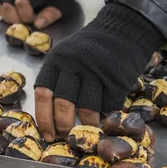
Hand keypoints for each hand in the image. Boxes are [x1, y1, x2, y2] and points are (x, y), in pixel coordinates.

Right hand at [0, 0, 79, 28]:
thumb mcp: (62, 6)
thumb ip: (50, 16)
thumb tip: (37, 25)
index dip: (25, 13)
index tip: (33, 19)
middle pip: (8, 2)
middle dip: (14, 17)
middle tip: (24, 22)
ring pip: (0, 2)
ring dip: (6, 15)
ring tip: (18, 19)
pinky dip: (1, 11)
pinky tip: (12, 14)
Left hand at [34, 4, 165, 140]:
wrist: (123, 28)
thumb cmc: (91, 47)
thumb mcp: (67, 55)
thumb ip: (58, 78)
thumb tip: (51, 116)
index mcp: (56, 60)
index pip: (43, 95)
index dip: (44, 119)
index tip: (48, 135)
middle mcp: (73, 66)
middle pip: (63, 106)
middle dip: (64, 128)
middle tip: (67, 138)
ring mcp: (96, 72)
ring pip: (87, 110)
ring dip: (87, 126)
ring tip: (87, 132)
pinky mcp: (117, 79)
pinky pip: (108, 106)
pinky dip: (106, 116)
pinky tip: (105, 118)